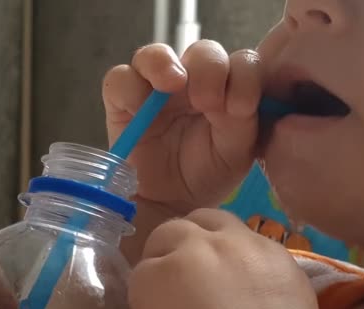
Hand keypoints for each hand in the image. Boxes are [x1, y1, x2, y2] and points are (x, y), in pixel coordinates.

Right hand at [103, 40, 263, 214]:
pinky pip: (119, 79)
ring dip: (164, 63)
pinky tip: (138, 109)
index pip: (241, 62)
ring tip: (172, 84)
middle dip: (208, 69)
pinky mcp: (122, 101)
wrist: (173, 202)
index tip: (241, 108)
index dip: (244, 76)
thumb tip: (235, 100)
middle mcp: (192, 80)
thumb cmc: (208, 172)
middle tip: (206, 102)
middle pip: (201, 51)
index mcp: (227, 87)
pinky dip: (128, 87)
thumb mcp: (236, 151)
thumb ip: (241, 122)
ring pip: (155, 54)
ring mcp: (155, 87)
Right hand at [128, 209, 323, 308]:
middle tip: (182, 276)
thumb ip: (153, 305)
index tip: (160, 299)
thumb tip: (163, 295)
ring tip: (217, 267)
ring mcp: (242, 244)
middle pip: (172, 229)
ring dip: (207, 239)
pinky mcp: (279, 253)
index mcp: (156, 276)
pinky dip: (245, 253)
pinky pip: (253, 239)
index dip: (151, 284)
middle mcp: (197, 247)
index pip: (142, 266)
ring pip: (214, 220)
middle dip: (171, 250)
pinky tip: (252, 279)